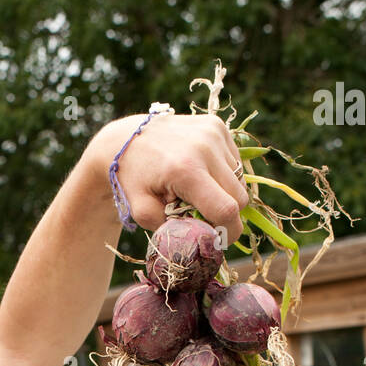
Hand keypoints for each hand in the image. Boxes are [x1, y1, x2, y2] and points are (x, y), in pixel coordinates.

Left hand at [96, 112, 249, 241]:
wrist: (126, 139)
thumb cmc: (134, 179)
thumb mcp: (143, 212)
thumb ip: (173, 230)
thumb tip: (202, 238)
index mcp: (186, 170)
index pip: (226, 210)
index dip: (228, 232)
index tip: (219, 240)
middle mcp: (205, 148)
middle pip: (240, 198)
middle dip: (227, 215)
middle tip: (206, 218)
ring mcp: (214, 133)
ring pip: (239, 180)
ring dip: (225, 193)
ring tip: (199, 191)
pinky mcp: (217, 125)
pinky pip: (234, 162)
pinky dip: (223, 174)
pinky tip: (201, 173)